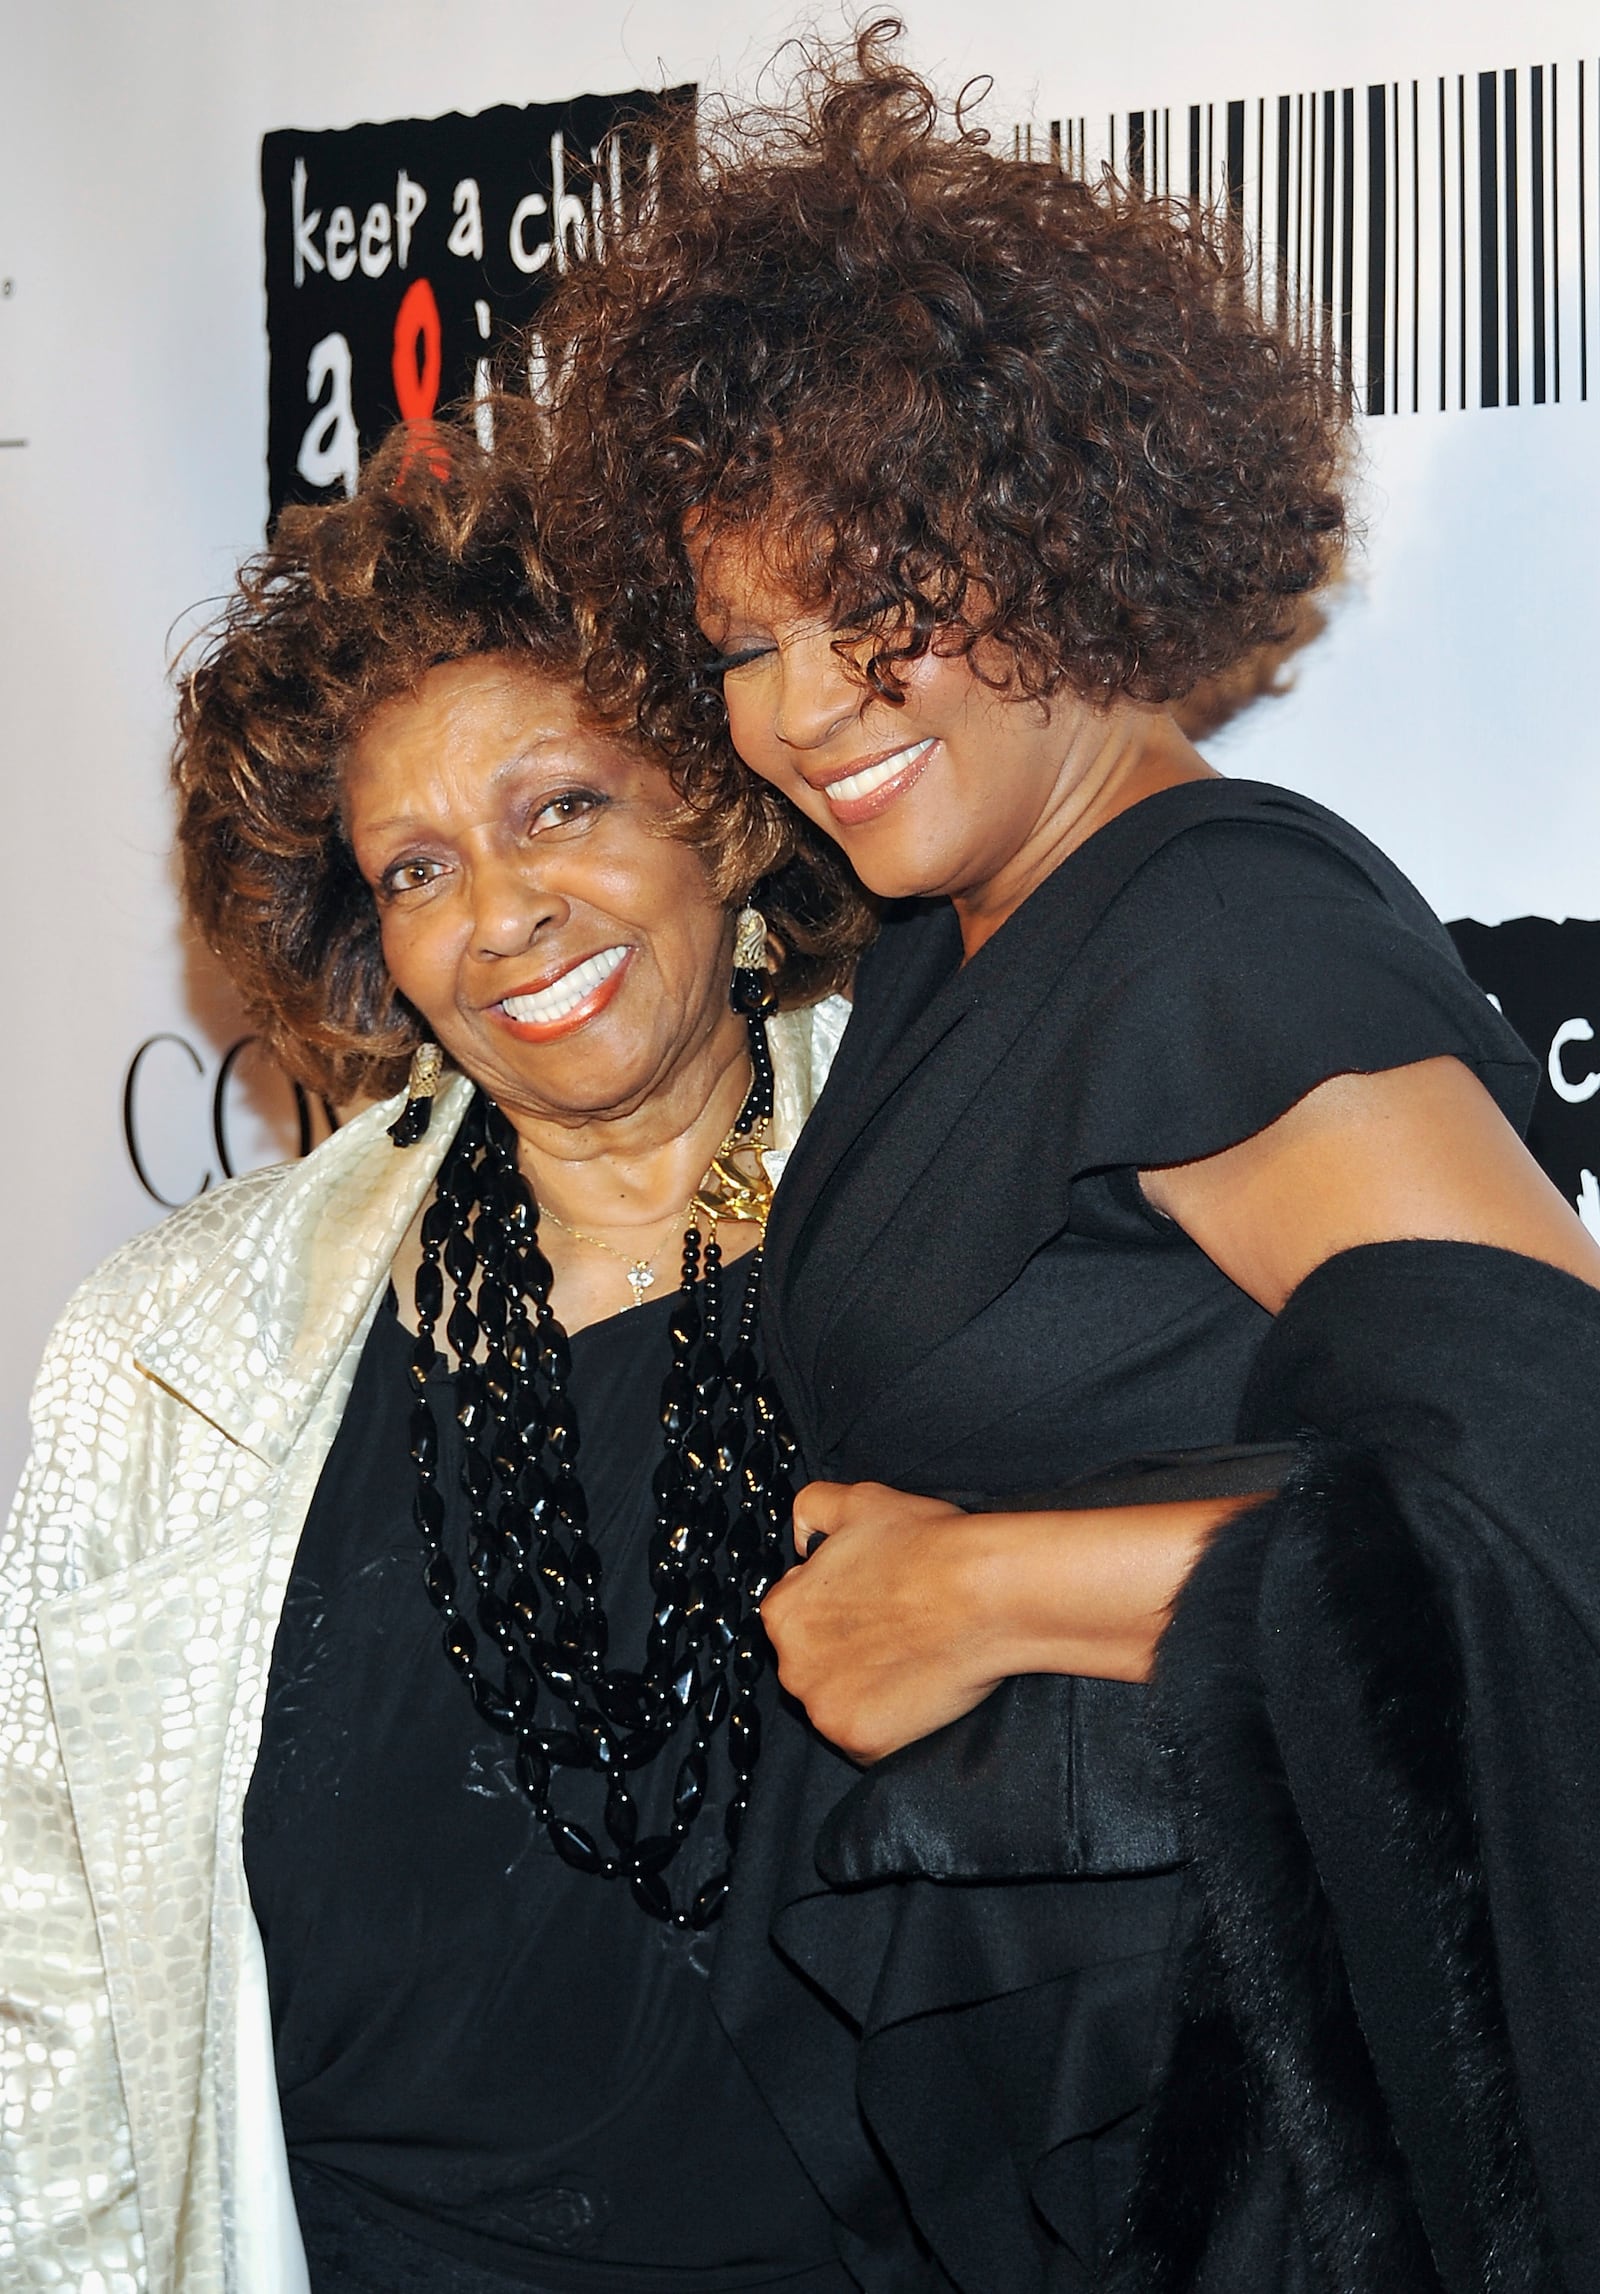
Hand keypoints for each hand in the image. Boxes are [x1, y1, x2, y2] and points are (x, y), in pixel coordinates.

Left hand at [759, 1479, 1002, 1763]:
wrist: (985, 1593)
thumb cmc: (926, 1546)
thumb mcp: (858, 1501)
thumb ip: (812, 1508)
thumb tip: (801, 1534)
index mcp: (782, 1611)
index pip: (796, 1614)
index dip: (837, 1605)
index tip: (872, 1602)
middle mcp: (792, 1667)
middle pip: (813, 1663)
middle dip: (845, 1650)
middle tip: (895, 1630)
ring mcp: (826, 1711)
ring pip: (838, 1702)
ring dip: (866, 1687)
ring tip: (911, 1657)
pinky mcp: (863, 1743)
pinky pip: (870, 1737)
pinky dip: (892, 1721)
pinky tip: (920, 1688)